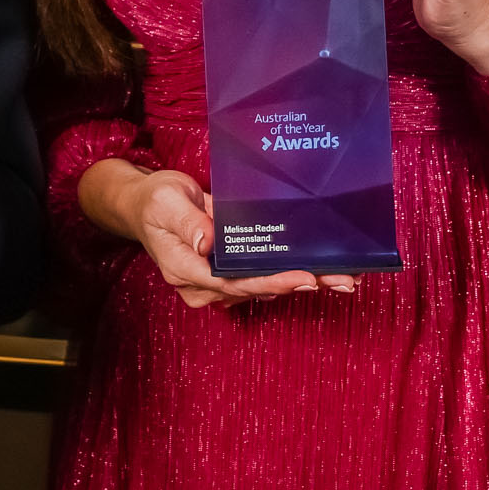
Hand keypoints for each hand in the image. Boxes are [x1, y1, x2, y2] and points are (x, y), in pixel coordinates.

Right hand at [75, 159, 354, 309]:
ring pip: (263, 287)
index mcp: (185, 269)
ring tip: (344, 279)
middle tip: (341, 281)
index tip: (304, 278)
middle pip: (255, 289)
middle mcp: (202, 285)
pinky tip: (322, 272)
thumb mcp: (166, 201)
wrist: (145, 204)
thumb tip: (209, 241)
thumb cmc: (155, 200)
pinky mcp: (227, 275)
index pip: (234, 282)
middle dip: (298, 285)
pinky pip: (261, 278)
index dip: (271, 281)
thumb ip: (188, 222)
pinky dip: (290, 275)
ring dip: (302, 283)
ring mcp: (215, 283)